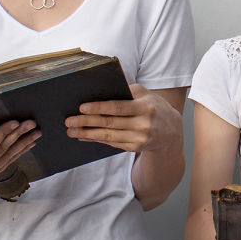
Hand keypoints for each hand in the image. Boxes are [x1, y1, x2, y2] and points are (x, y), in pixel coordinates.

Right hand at [0, 117, 39, 192]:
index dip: (3, 134)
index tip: (14, 122)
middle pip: (2, 151)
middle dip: (18, 135)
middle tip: (31, 123)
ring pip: (8, 157)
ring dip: (23, 144)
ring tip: (36, 132)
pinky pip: (7, 163)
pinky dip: (19, 153)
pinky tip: (29, 144)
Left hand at [66, 84, 182, 153]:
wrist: (171, 131)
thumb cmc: (153, 107)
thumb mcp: (146, 94)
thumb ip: (127, 91)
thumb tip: (100, 92)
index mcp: (145, 107)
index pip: (118, 107)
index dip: (99, 108)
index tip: (81, 108)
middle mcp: (143, 124)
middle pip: (110, 123)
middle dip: (87, 122)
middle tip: (69, 121)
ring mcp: (139, 138)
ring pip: (108, 136)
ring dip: (87, 134)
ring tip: (72, 131)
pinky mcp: (135, 148)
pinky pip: (111, 143)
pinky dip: (96, 140)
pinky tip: (84, 137)